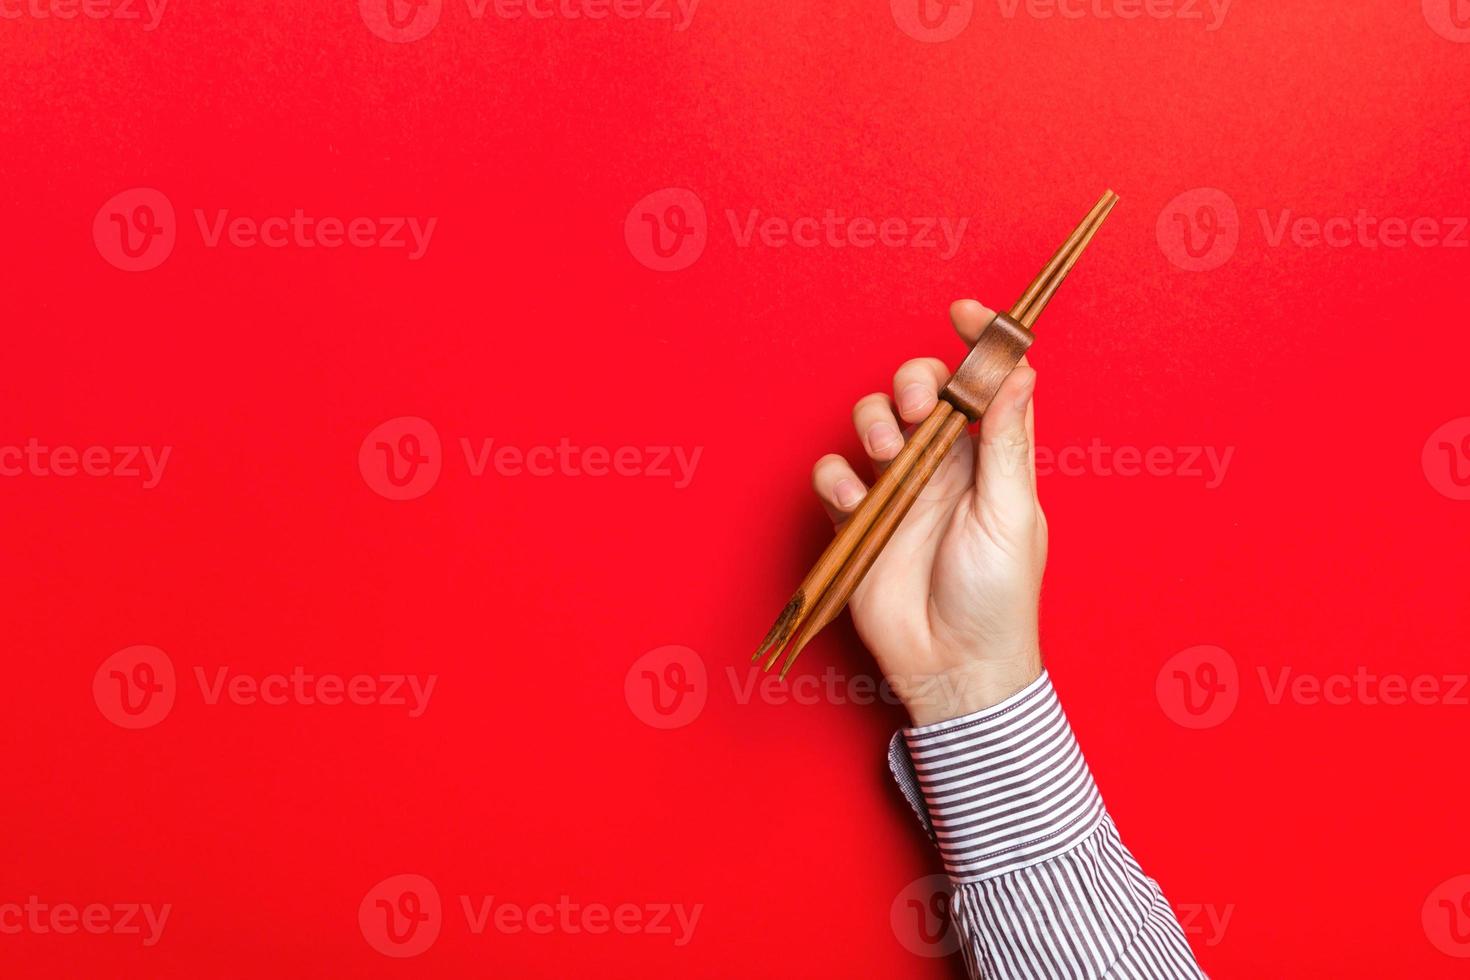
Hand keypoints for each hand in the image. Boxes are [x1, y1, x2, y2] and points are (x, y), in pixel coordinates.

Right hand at [811, 299, 1045, 726]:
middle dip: (912, 384)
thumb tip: (1022, 369)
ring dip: (873, 422)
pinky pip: (834, 474)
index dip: (976, 343)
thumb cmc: (998, 598)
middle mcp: (944, 465)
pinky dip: (838, 474)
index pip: (986, 384)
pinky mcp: (860, 518)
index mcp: (991, 458)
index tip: (963, 312)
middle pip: (920, 391)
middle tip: (916, 412)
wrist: (953, 667)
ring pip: (872, 422)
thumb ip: (1009, 441)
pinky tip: (855, 496)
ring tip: (886, 454)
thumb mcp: (1012, 514)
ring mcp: (899, 490)